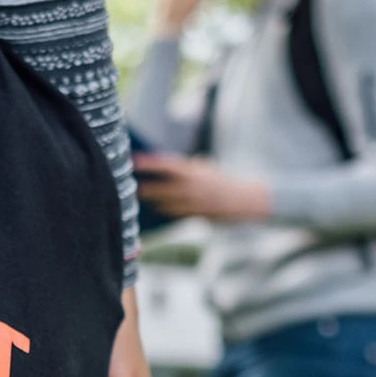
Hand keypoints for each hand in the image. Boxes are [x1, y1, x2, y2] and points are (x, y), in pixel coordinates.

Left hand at [135, 153, 270, 220]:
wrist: (244, 200)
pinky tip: (157, 205)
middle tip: (132, 185)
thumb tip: (162, 166)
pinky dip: (163, 209)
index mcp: (193, 171)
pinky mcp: (193, 215)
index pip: (165, 164)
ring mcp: (191, 203)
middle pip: (158, 189)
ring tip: (141, 196)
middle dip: (144, 188)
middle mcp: (190, 187)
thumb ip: (185, 168)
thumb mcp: (204, 169)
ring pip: (162, 204)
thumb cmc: (221, 181)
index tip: (134, 161)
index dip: (148, 163)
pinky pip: (172, 213)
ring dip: (152, 200)